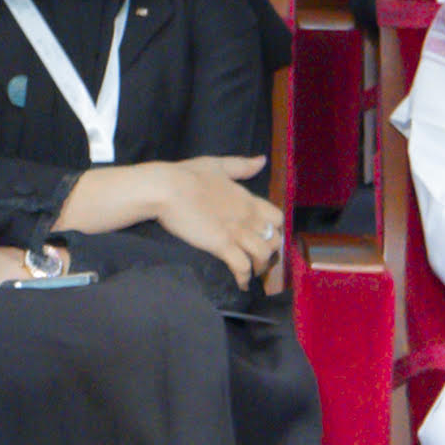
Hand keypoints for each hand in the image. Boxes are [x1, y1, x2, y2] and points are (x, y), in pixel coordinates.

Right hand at [137, 155, 284, 283]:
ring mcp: (236, 232)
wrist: (167, 188)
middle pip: (274, 239)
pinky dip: (243, 278)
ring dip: (259, 266)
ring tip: (251, 272)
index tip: (266, 235)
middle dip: (270, 251)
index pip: (277, 218)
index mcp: (248, 199)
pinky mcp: (221, 246)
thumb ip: (242, 166)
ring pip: (262, 255)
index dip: (275, 229)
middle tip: (258, 257)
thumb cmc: (188, 174)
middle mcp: (248, 217)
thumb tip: (262, 160)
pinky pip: (241, 266)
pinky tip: (241, 284)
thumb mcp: (218, 164)